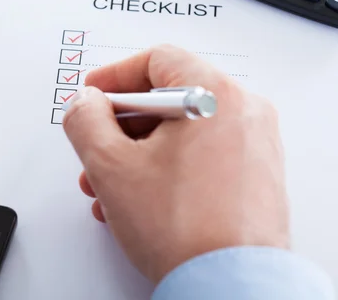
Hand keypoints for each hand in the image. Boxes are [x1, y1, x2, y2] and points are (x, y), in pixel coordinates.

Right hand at [63, 44, 287, 283]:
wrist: (229, 287)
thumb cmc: (185, 232)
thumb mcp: (110, 166)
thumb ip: (85, 120)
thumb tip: (84, 104)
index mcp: (216, 97)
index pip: (157, 60)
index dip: (114, 75)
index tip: (93, 94)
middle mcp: (244, 114)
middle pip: (167, 97)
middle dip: (119, 126)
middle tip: (97, 146)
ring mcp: (253, 145)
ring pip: (180, 131)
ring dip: (136, 152)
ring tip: (111, 183)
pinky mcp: (252, 174)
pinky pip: (198, 155)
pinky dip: (163, 167)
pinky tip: (138, 197)